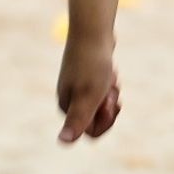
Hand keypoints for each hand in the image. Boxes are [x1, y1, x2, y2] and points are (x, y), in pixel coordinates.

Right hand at [57, 28, 121, 142]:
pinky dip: (110, 81)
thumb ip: (78, 120)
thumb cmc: (92, 64)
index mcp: (67, 107)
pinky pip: (103, 88)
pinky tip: (109, 68)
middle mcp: (70, 99)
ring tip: (109, 75)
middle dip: (109, 106)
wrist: (93, 30)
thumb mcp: (88, 96)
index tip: (110, 104)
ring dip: (111, 91)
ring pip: (102, 103)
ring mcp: (77, 87)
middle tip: (111, 88)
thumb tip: (62, 142)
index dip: (105, 121)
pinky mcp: (86, 76)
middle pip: (98, 118)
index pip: (91, 133)